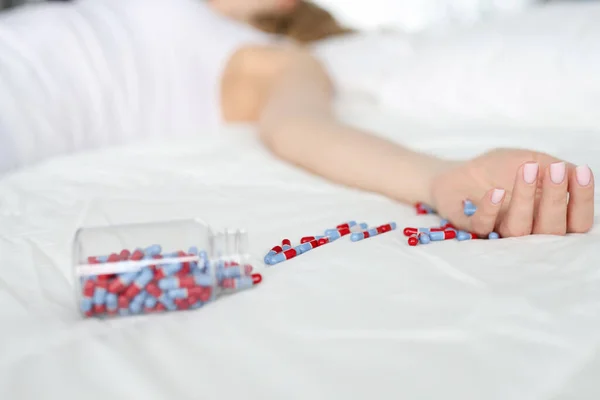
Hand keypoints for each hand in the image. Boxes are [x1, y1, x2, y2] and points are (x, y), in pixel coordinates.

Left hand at [429, 148, 594, 236]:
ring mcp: (500, 230)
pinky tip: (495, 191)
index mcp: (548, 215)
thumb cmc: (497, 169)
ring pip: (519, 230)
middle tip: (555, 171)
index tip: (582, 172)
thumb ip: (552, 167)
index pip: (577, 220)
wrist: (458, 172)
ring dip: (525, 200)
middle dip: (556, 199)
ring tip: (526, 170)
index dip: (583, 200)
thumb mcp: (529, 159)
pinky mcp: (473, 228)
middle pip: (552, 230)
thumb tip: (575, 172)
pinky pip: (484, 227)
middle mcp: (528, 228)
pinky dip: (490, 209)